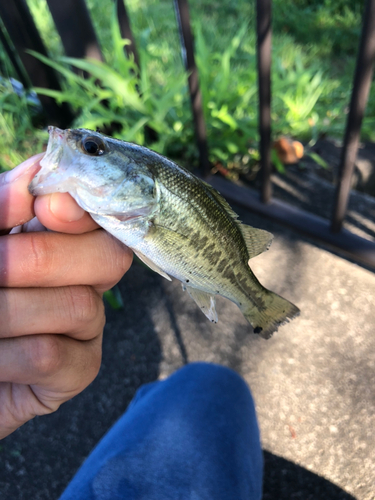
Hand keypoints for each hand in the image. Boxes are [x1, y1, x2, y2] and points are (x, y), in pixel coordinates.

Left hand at [0, 155, 132, 438]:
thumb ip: (0, 207)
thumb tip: (32, 183)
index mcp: (64, 241)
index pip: (103, 216)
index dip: (84, 210)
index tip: (46, 207)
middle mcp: (85, 279)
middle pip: (111, 257)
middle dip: (45, 258)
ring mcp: (86, 326)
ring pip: (80, 306)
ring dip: (11, 310)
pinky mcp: (78, 370)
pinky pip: (52, 355)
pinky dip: (7, 354)